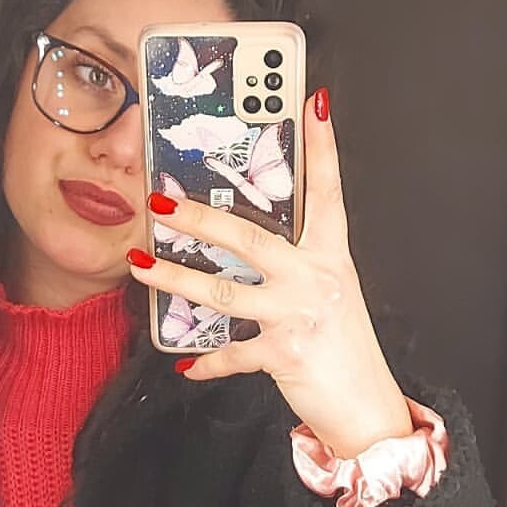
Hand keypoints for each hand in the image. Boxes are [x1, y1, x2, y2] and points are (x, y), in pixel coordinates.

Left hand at [126, 88, 413, 459]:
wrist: (366, 404)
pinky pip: (231, 352)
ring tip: (140, 264)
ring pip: (223, 291)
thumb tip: (248, 239)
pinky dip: (206, 361)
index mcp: (332, 255)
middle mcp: (316, 278)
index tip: (314, 101)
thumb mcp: (329, 291)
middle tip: (161, 201)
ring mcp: (298, 315)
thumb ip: (297, 262)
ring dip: (174, 278)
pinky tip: (185, 363)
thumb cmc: (343, 345)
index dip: (322, 146)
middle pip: (250, 238)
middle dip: (200, 217)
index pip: (327, 191)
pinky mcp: (283, 353)